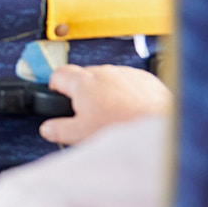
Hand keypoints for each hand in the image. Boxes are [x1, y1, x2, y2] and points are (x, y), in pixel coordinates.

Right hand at [39, 64, 171, 144]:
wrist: (160, 124)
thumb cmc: (122, 127)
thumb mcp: (79, 134)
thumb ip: (58, 129)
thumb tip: (47, 128)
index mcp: (83, 82)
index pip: (58, 74)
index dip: (54, 86)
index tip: (57, 96)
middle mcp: (103, 72)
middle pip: (84, 76)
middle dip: (82, 92)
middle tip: (86, 113)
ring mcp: (125, 73)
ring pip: (107, 79)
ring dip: (105, 92)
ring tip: (111, 114)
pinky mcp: (144, 78)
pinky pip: (128, 82)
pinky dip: (126, 93)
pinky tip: (129, 110)